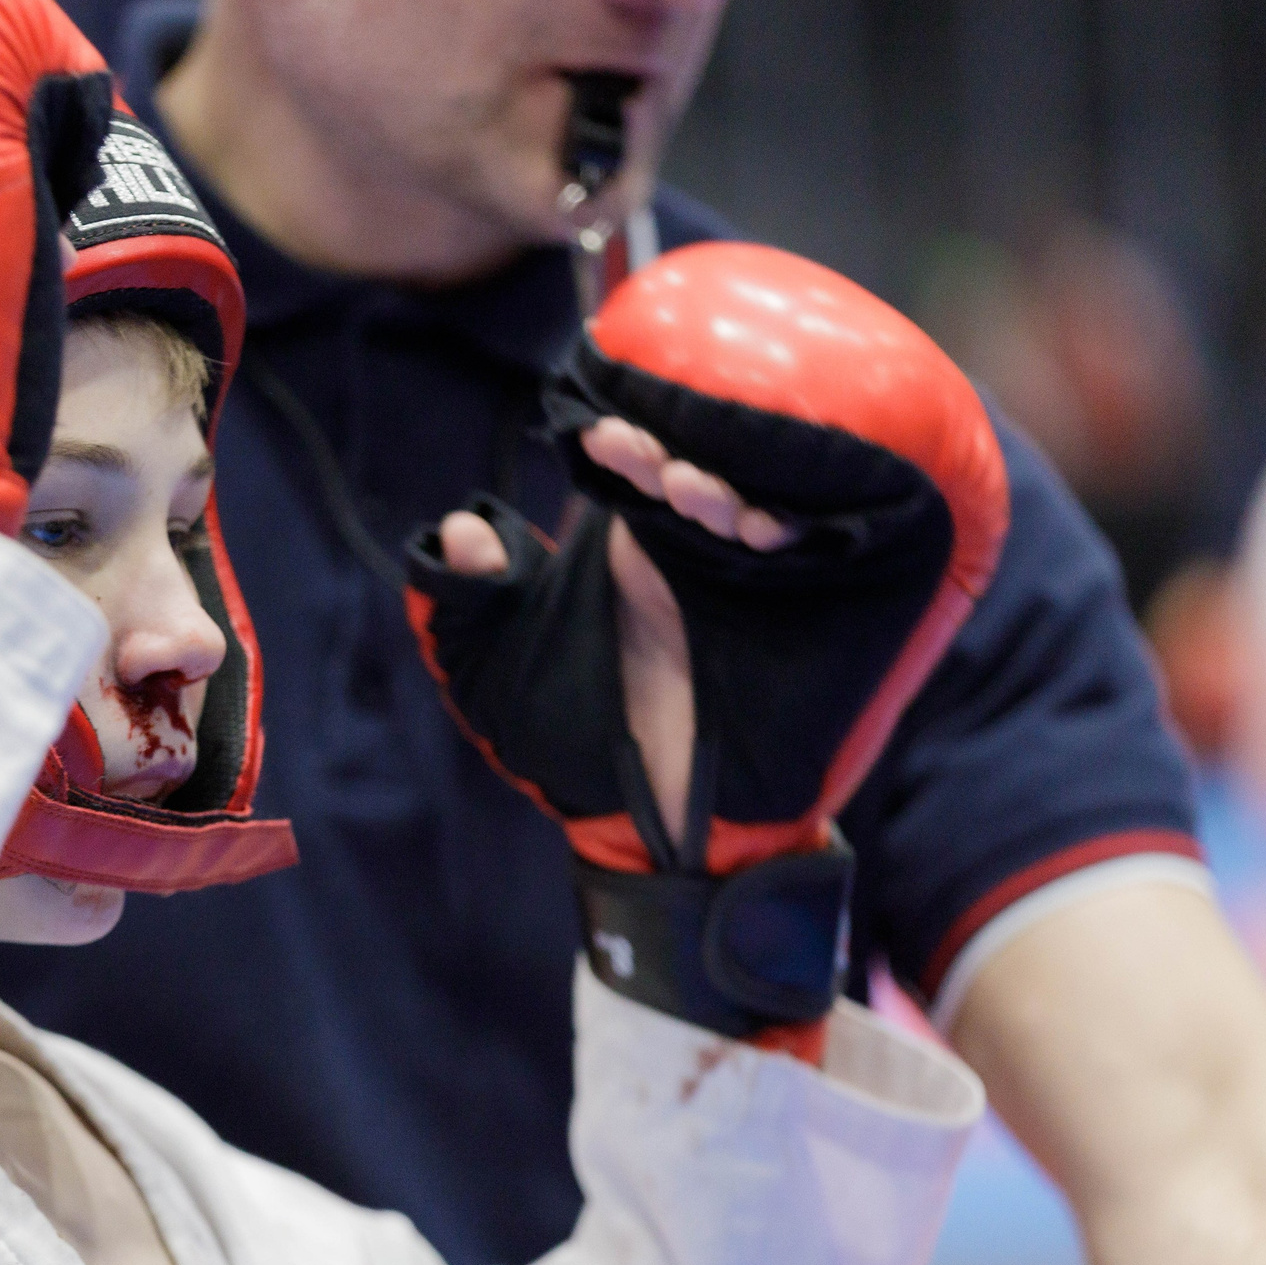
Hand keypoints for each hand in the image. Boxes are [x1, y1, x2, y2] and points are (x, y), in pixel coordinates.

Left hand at [434, 418, 791, 845]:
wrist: (648, 824)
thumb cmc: (565, 749)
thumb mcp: (492, 676)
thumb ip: (466, 607)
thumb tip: (455, 529)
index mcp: (625, 551)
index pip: (634, 468)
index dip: (624, 445)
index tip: (602, 440)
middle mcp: (690, 553)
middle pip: (699, 469)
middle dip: (677, 454)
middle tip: (654, 467)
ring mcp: (748, 580)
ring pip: (754, 497)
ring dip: (728, 485)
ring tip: (691, 491)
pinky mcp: (801, 611)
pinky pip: (810, 549)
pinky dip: (788, 527)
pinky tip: (756, 530)